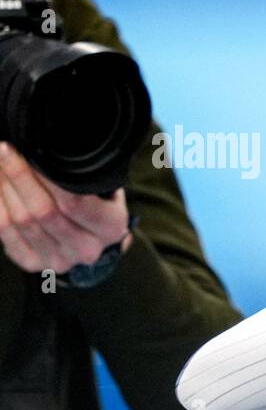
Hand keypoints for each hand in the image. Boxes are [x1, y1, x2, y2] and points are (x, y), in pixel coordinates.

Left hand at [0, 142, 130, 273]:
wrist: (92, 241)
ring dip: (5, 187)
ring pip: (22, 219)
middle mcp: (86, 249)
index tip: (26, 148)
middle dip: (19, 175)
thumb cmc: (97, 204)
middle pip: (43, 211)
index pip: (75, 202)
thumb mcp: (105, 189)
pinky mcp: (33, 263)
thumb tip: (56, 146)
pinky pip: (6, 232)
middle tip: (4, 150)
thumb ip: (87, 175)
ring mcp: (59, 260)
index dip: (45, 175)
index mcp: (110, 228)